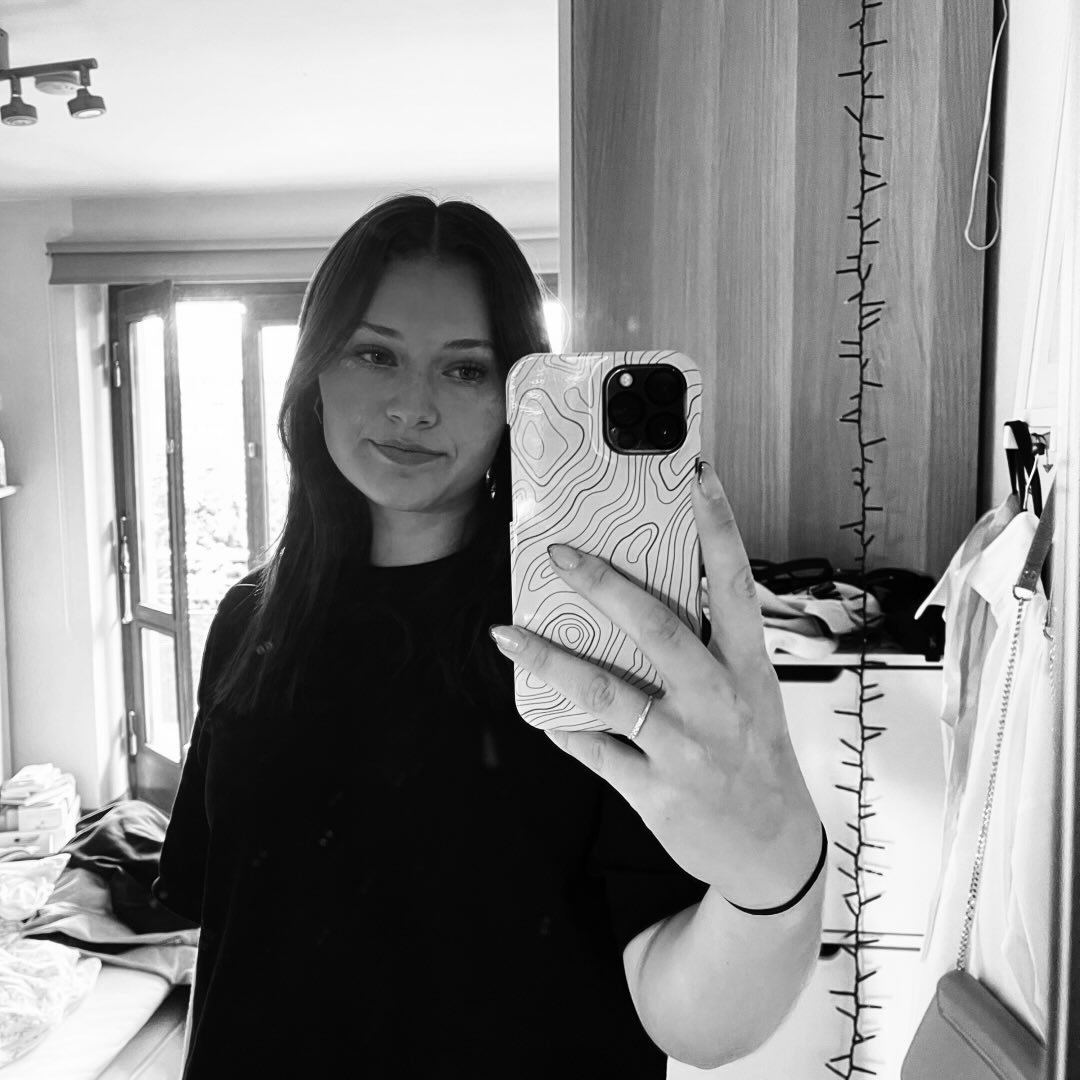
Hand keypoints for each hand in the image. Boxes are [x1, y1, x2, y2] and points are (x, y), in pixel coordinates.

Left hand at [490, 462, 823, 909]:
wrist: (773, 852)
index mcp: (747, 668)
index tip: (695, 476)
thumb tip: (637, 602)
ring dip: (550, 660)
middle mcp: (718, 702)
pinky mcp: (656, 792)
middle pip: (655, 629)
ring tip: (507, 635)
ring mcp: (685, 749)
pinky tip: (541, 711)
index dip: (717, 526)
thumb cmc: (757, 757)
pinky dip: (564, 728)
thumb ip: (707, 650)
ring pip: (607, 693)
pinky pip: (595, 751)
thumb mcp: (751, 695)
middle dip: (603, 585)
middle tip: (559, 554)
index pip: (733, 583)